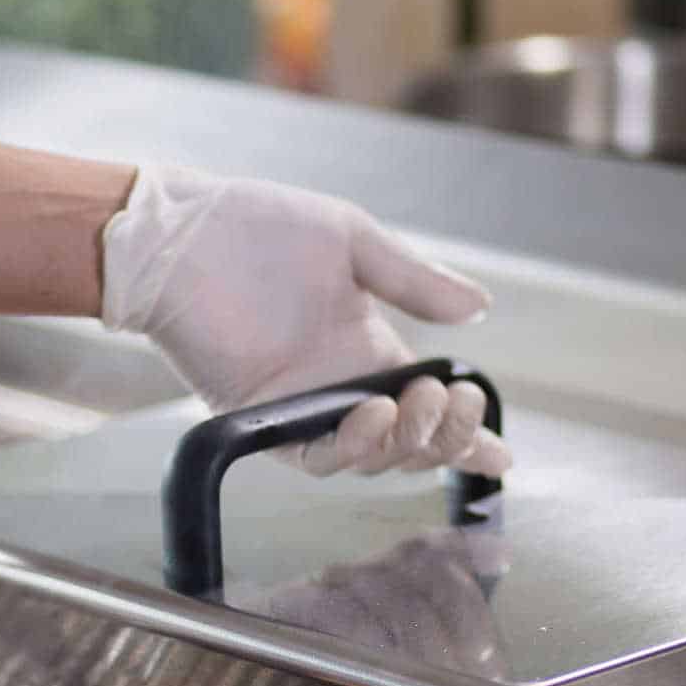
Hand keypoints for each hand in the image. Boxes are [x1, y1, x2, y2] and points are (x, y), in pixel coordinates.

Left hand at [101, 164, 510, 476]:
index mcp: (368, 350)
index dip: (467, 434)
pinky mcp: (264, 421)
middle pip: (411, 443)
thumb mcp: (351, 243)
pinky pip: (318, 457)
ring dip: (409, 439)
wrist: (182, 233)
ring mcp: (304, 408)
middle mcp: (341, 389)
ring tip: (420, 400)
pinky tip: (372, 413)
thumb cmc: (257, 228)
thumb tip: (480, 307)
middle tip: (454, 399)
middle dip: (447, 434)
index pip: (429, 406)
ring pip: (373, 458)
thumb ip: (413, 281)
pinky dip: (352, 446)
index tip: (503, 448)